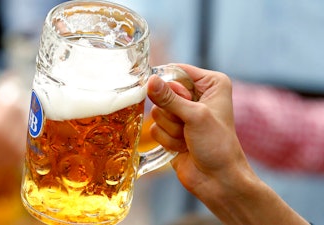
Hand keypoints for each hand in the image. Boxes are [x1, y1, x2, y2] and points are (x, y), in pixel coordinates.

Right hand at [147, 64, 308, 224]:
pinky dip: (167, 140)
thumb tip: (150, 81)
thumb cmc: (218, 145)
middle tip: (188, 124)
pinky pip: (155, 128)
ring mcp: (183, 114)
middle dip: (172, 112)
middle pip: (163, 92)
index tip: (170, 96)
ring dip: (171, 129)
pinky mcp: (172, 130)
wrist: (218, 180)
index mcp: (210, 84)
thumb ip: (170, 98)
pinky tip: (183, 147)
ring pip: (157, 112)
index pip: (177, 70)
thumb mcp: (195, 116)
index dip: (168, 83)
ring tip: (188, 138)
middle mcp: (196, 96)